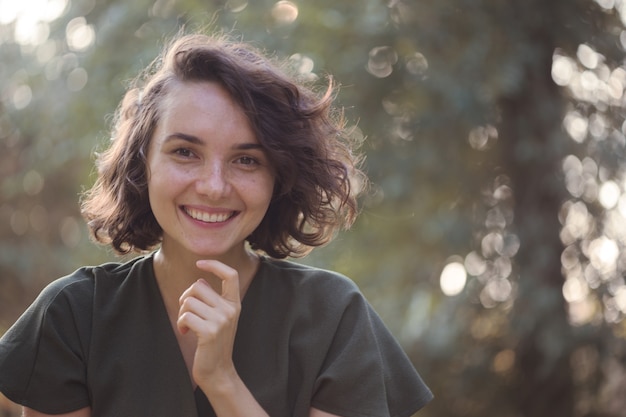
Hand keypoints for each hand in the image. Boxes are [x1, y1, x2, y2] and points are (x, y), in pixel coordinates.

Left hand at [177, 260, 240, 387]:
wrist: (218, 371)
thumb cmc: (214, 344)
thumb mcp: (218, 319)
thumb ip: (212, 299)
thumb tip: (199, 281)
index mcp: (235, 304)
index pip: (230, 275)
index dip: (215, 265)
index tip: (200, 263)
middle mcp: (231, 309)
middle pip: (198, 286)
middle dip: (185, 297)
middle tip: (186, 312)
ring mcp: (222, 320)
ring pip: (189, 301)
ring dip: (182, 313)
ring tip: (187, 326)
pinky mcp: (210, 331)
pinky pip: (186, 315)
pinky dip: (181, 323)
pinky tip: (185, 332)